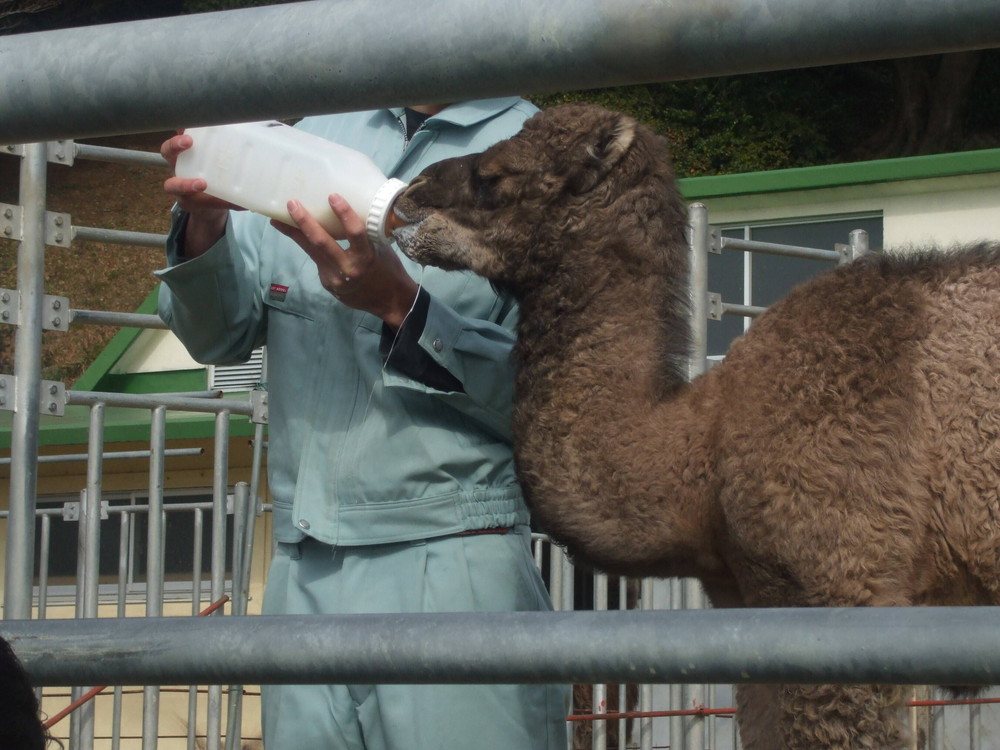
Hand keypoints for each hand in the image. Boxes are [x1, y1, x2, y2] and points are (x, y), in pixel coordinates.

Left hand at [160, 131, 241, 256]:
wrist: (201, 197)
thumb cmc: (207, 200)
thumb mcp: (215, 203)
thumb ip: (227, 202)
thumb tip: (246, 202)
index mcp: (180, 187)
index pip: (175, 186)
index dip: (185, 184)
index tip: (202, 184)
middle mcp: (177, 167)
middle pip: (168, 154)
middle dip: (176, 147)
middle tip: (189, 142)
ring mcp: (182, 154)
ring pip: (177, 136)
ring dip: (184, 129)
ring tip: (199, 122)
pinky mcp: (189, 144)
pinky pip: (184, 128)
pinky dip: (189, 122)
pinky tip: (202, 113)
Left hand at [272, 194, 419, 328]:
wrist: (389, 301)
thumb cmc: (388, 269)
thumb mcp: (381, 249)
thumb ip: (364, 234)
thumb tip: (345, 212)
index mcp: (366, 256)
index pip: (355, 232)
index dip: (344, 214)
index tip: (332, 196)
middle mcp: (348, 268)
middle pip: (321, 242)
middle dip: (304, 222)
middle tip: (292, 204)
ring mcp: (335, 277)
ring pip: (311, 251)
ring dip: (294, 233)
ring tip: (278, 219)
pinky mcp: (327, 282)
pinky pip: (315, 259)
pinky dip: (306, 245)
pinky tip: (294, 233)